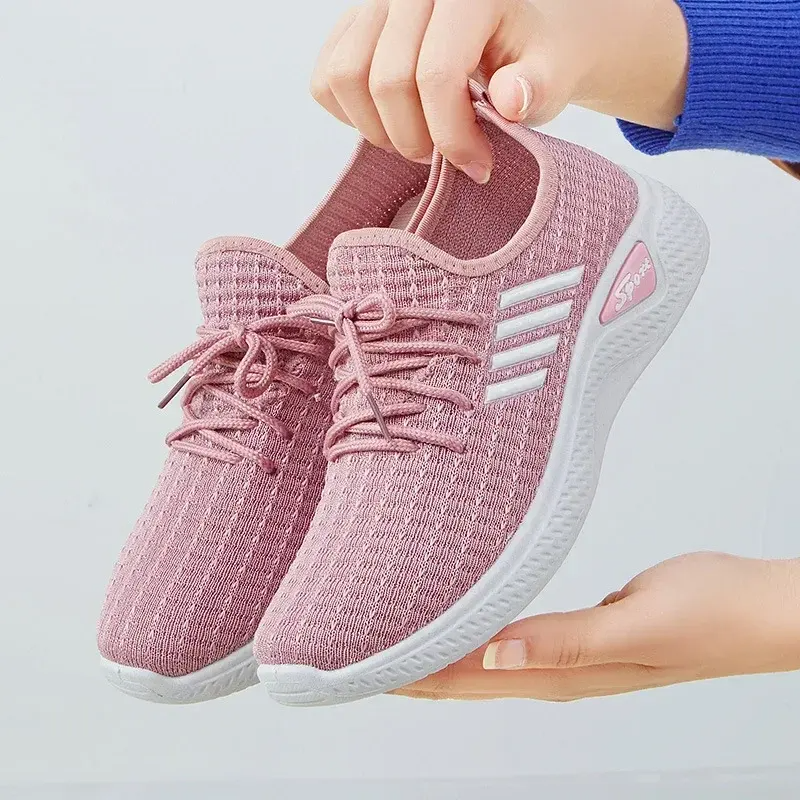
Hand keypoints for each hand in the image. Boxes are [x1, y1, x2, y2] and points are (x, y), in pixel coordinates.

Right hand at [311, 0, 688, 181]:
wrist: (519, 39)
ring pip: (345, 78)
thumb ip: (540, 85)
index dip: (452, 137)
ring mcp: (374, 5)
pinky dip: (351, 115)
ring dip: (380, 130)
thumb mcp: (554, 72)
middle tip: (446, 155)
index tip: (478, 166)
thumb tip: (511, 98)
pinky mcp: (352, 26)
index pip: (437, 74)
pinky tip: (391, 122)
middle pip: (388, 82)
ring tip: (418, 138)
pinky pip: (327, 79)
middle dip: (417, 139)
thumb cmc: (534, 59)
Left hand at [395, 553, 799, 700]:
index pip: (469, 680)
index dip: (414, 676)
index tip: (361, 668)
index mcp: (564, 673)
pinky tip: (470, 626)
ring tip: (397, 644)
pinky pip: (516, 637)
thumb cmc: (712, 618)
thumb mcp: (638, 628)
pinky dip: (481, 634)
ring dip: (443, 655)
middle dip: (413, 670)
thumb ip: (566, 643)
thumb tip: (496, 657)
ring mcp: (573, 652)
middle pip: (468, 677)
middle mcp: (560, 669)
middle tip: (357, 658)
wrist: (761, 609)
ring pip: (488, 658)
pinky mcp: (585, 630)